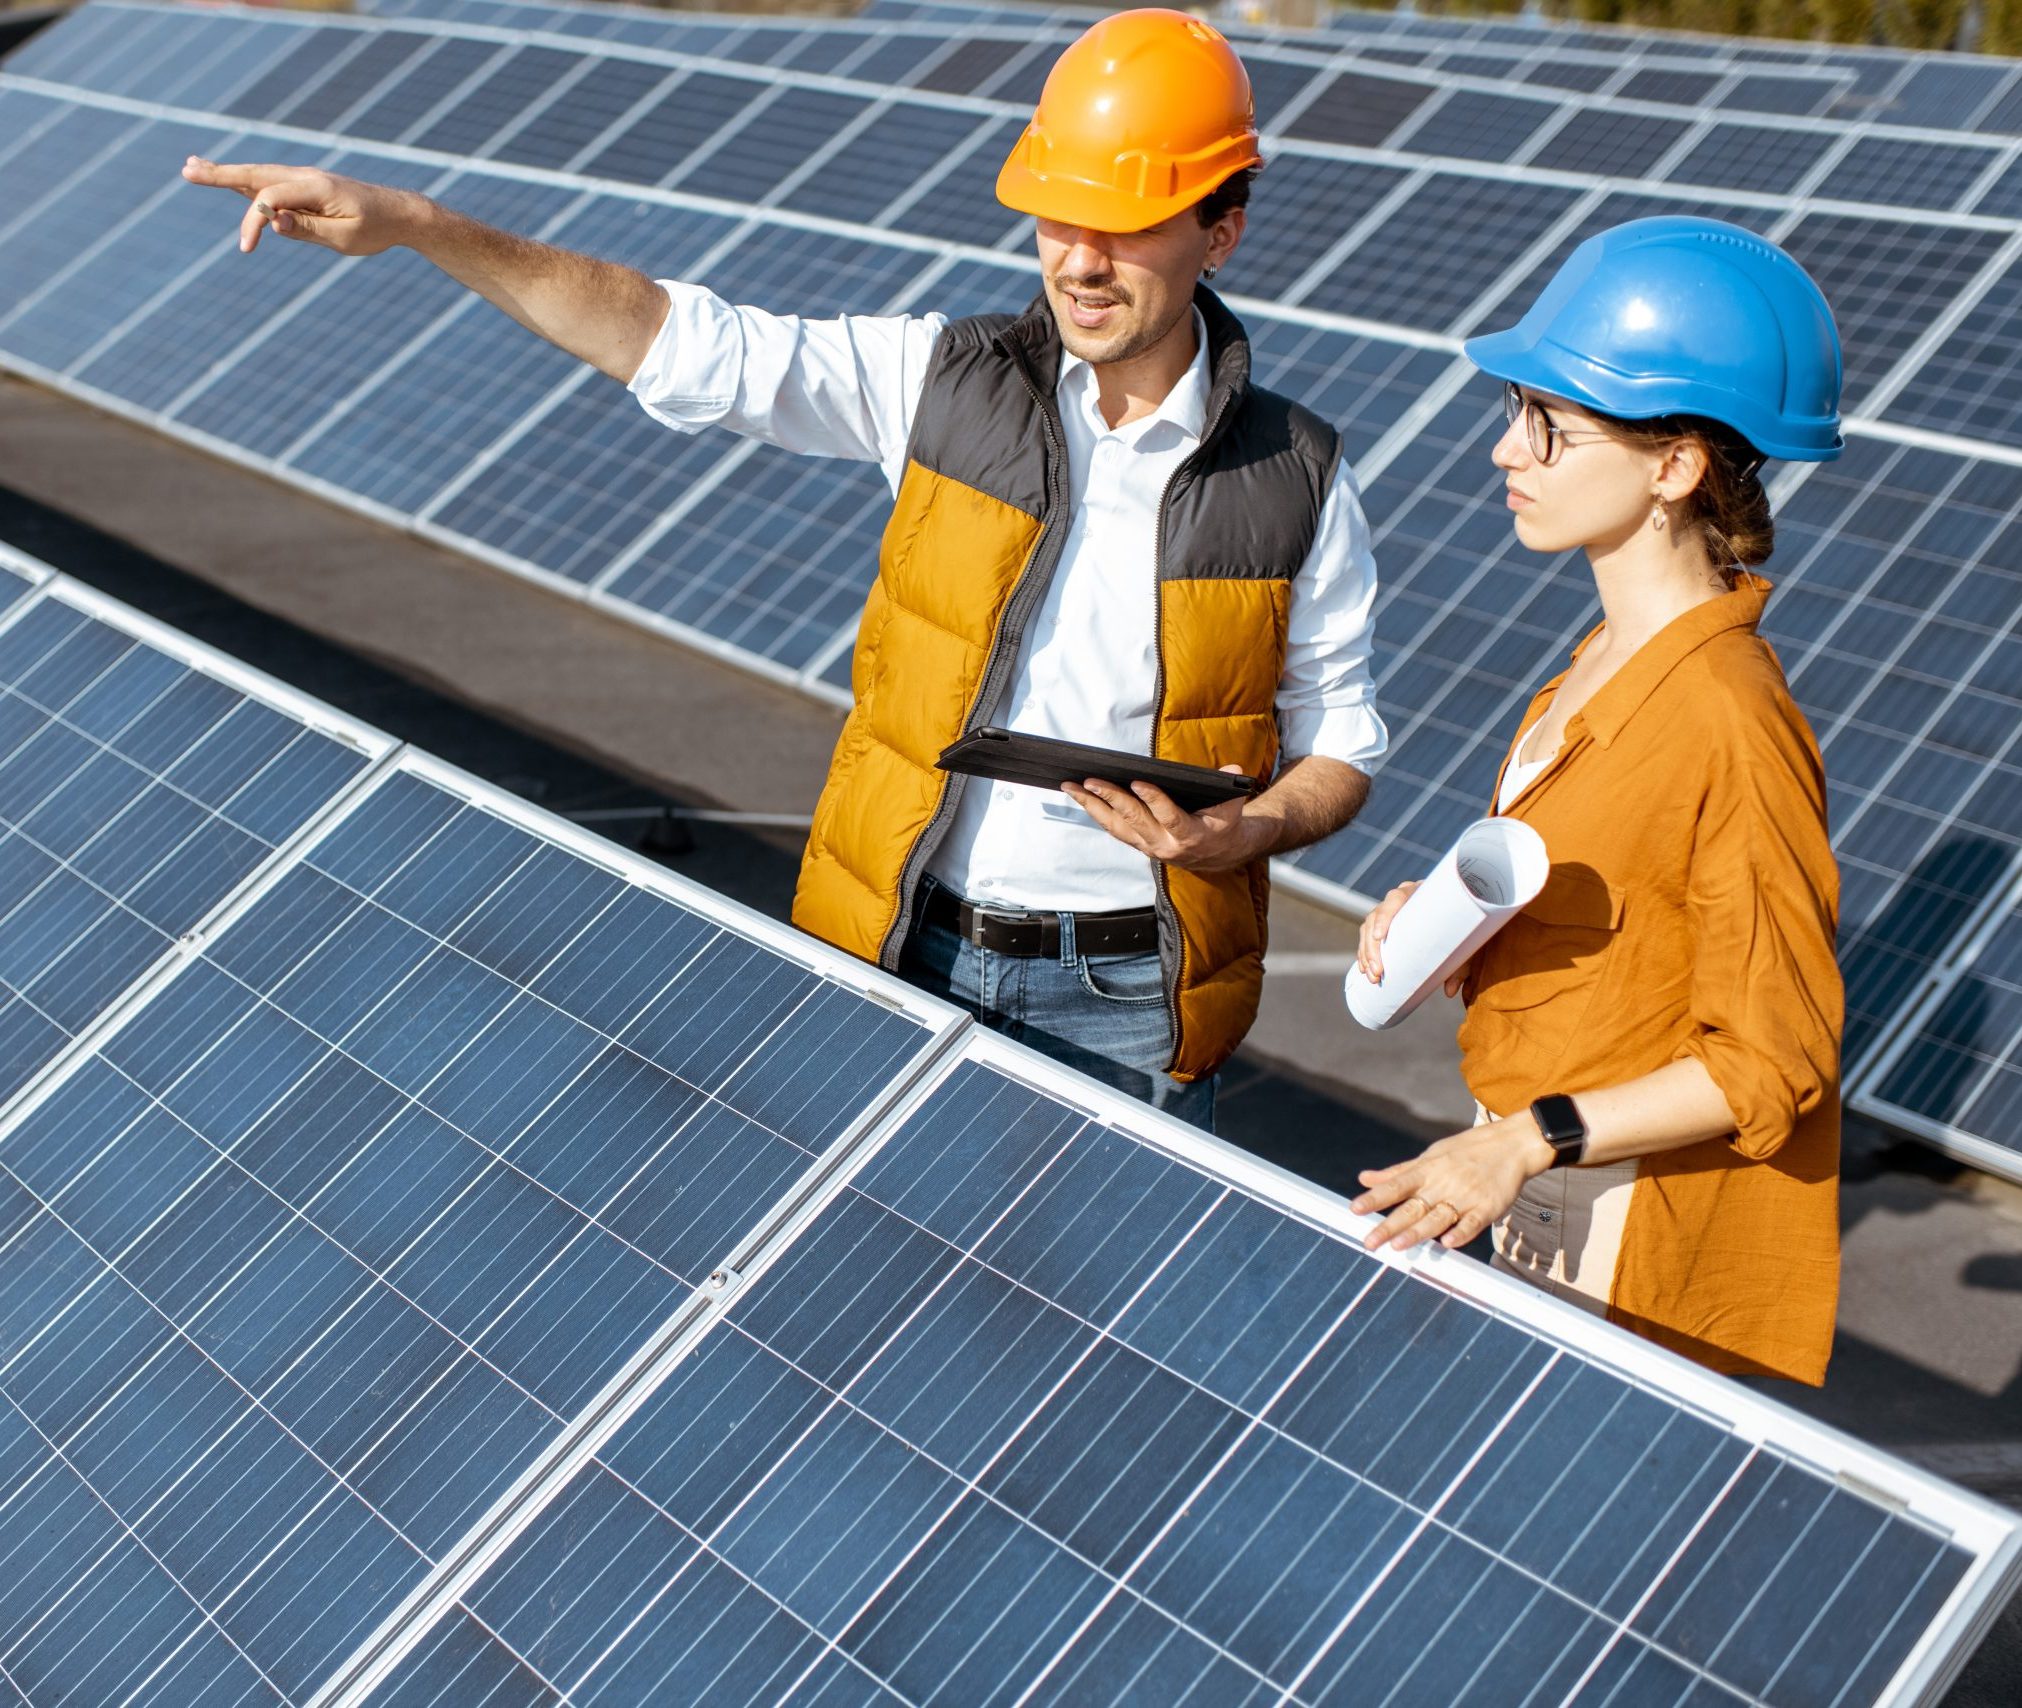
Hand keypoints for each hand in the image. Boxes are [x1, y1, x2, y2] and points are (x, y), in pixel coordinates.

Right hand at [181, 157, 425, 255]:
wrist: (399, 213)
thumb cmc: (375, 229)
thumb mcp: (344, 237)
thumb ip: (307, 229)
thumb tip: (272, 221)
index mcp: (316, 187)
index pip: (271, 197)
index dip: (253, 221)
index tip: (245, 248)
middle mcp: (306, 176)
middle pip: (255, 174)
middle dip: (220, 174)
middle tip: (187, 170)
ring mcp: (304, 179)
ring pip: (259, 174)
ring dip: (226, 173)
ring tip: (194, 167)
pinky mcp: (305, 186)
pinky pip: (269, 181)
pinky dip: (245, 179)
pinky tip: (227, 178)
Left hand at [1062, 766, 1261, 871]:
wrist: (1219, 854)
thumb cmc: (1223, 824)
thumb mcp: (1232, 807)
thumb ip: (1231, 788)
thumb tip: (1233, 771)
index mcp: (1190, 836)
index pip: (1169, 817)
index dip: (1154, 800)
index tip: (1137, 782)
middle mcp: (1165, 845)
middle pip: (1133, 821)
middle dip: (1110, 799)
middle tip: (1090, 781)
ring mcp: (1148, 846)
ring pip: (1116, 827)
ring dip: (1092, 806)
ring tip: (1072, 787)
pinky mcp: (1138, 844)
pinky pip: (1114, 829)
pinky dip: (1096, 813)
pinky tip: (1082, 798)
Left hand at [1350, 1117, 1553, 1252]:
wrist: (1512, 1144)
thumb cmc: (1467, 1151)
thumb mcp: (1430, 1157)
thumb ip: (1398, 1172)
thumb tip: (1364, 1178)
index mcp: (1426, 1170)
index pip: (1395, 1186)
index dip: (1375, 1198)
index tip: (1354, 1209)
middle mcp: (1443, 1183)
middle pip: (1412, 1208)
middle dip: (1389, 1226)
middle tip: (1369, 1242)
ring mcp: (1466, 1196)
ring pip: (1438, 1217)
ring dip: (1418, 1232)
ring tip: (1398, 1246)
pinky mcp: (1488, 1206)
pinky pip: (1473, 1222)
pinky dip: (1462, 1232)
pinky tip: (1449, 1243)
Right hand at [1353, 879, 1468, 996]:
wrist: (1462, 912)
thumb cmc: (1465, 924)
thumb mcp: (1467, 942)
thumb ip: (1461, 965)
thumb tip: (1450, 991)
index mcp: (1420, 893)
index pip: (1395, 898)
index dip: (1384, 917)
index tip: (1378, 937)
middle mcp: (1401, 899)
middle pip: (1375, 917)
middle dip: (1372, 947)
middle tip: (1378, 973)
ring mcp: (1391, 911)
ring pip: (1368, 928)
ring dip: (1366, 953)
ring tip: (1372, 976)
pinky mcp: (1388, 925)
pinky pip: (1368, 936)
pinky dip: (1365, 953)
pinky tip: (1365, 969)